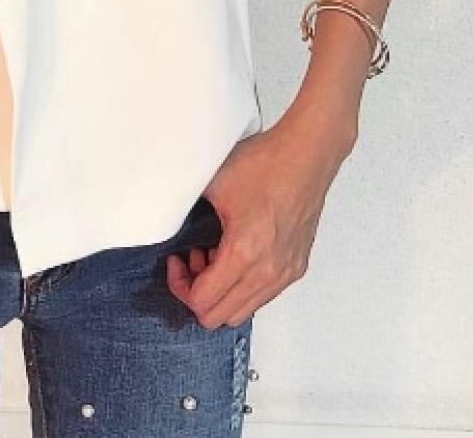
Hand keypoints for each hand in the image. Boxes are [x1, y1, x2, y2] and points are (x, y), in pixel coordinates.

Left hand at [166, 113, 351, 328]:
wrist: (305, 155)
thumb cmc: (266, 164)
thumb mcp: (212, 185)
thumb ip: (185, 209)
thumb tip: (166, 220)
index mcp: (244, 253)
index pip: (202, 302)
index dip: (180, 285)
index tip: (177, 262)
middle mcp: (268, 271)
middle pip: (220, 316)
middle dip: (197, 293)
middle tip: (192, 261)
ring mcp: (285, 272)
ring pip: (242, 311)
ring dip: (221, 291)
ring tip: (213, 256)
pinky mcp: (295, 267)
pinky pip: (262, 296)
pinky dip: (242, 286)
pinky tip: (235, 254)